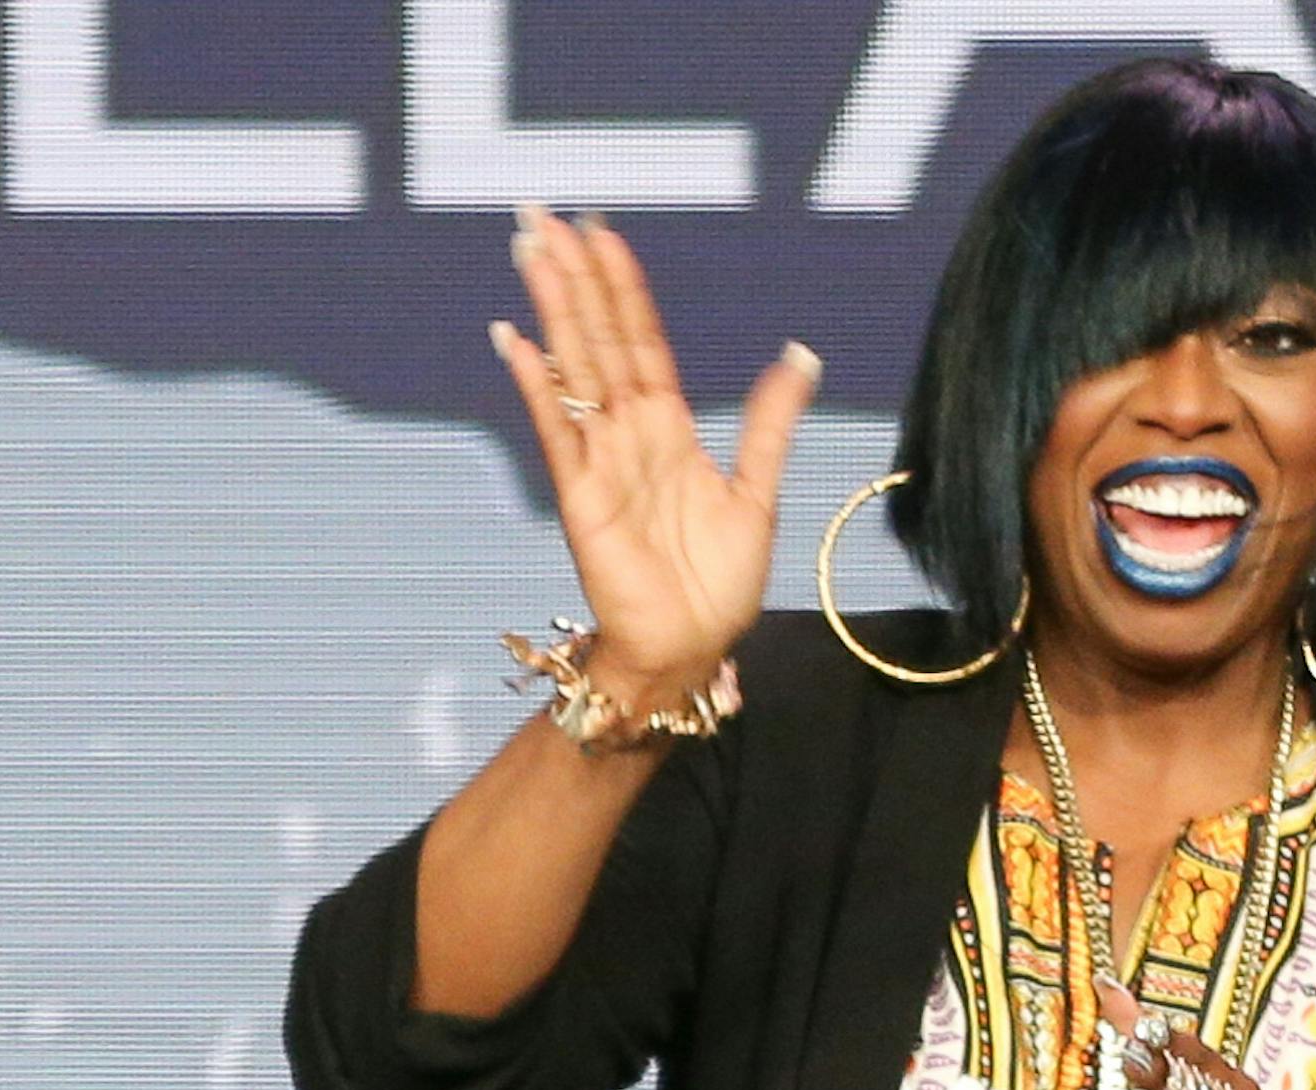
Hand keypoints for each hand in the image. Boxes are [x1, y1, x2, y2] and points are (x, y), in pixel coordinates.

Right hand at [490, 205, 820, 701]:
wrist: (692, 646)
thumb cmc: (719, 584)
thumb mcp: (758, 492)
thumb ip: (768, 421)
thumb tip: (799, 353)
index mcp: (669, 429)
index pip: (641, 342)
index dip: (623, 288)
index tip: (604, 235)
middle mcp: (628, 436)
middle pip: (598, 340)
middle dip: (575, 279)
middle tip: (543, 215)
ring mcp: (600, 462)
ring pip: (575, 370)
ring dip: (553, 311)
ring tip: (531, 251)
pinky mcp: (581, 498)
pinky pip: (558, 434)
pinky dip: (538, 389)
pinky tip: (517, 341)